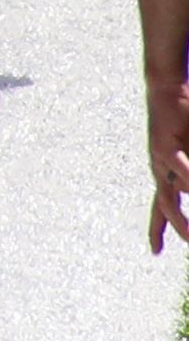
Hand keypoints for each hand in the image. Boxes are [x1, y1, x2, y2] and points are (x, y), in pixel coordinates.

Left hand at [152, 70, 188, 249]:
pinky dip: (187, 176)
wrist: (167, 89)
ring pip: (177, 191)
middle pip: (165, 206)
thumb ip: (188, 173)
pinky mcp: (164, 146)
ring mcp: (159, 159)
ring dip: (184, 206)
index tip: (155, 250)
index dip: (158, 228)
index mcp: (166, 172)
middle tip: (181, 244)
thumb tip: (187, 188)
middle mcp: (159, 169)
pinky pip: (179, 168)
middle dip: (174, 226)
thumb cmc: (184, 120)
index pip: (160, 206)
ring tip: (188, 219)